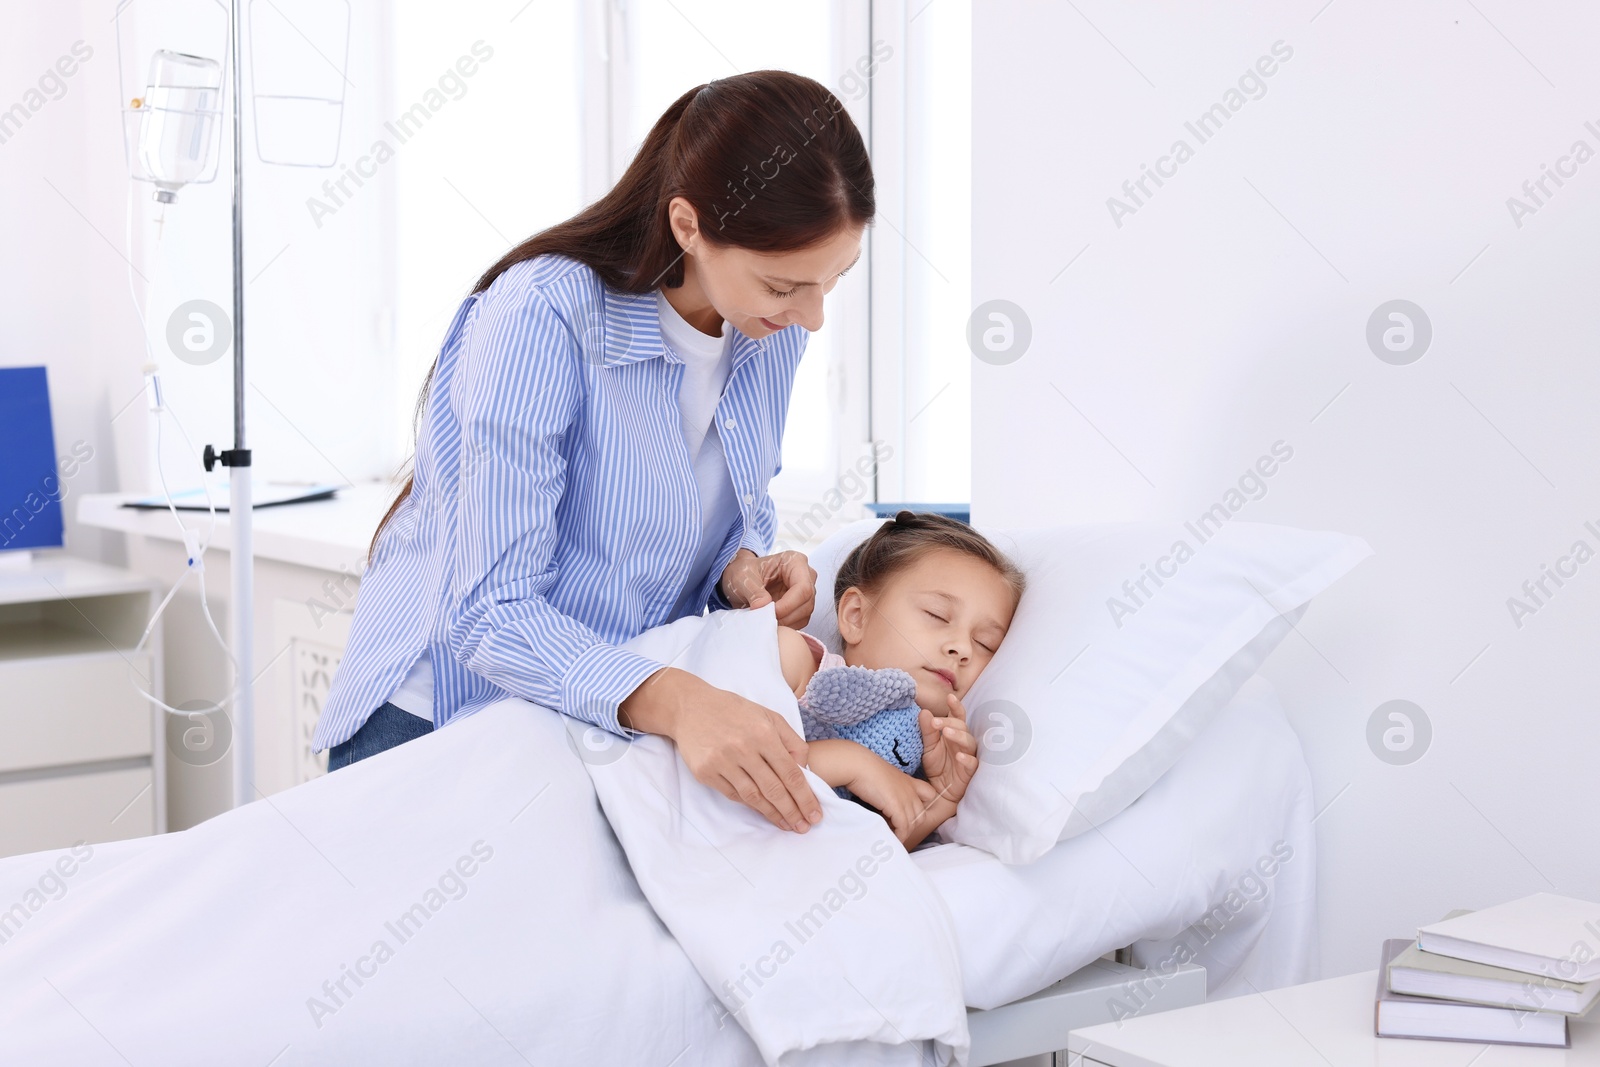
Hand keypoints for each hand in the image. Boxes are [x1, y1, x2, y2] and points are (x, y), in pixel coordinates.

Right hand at [619, 668, 821, 832]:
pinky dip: (750, 805)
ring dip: (772, 814)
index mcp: (763, 733)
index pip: (791, 773)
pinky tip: (763, 811)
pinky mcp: (706, 772)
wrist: (690, 707)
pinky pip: (733, 794)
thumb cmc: (735, 711)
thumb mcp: (768, 716)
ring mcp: (722, 762)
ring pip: (754, 797)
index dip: (805, 797)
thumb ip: (791, 740)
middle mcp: (743, 748)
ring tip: (786, 825)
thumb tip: (805, 770)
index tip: (815, 814)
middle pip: (774, 789)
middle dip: (792, 812)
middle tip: (804, 828)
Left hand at [719, 549, 816, 628]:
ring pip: (805, 613)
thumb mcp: (743, 578)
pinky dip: (787, 625)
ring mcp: (804, 591)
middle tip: (766, 619)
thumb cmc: (744, 572)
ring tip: (766, 619)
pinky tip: (772, 621)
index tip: (771, 612)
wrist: (741, 579)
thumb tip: (764, 606)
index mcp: (795, 562)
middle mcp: (805, 575)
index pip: (803, 587)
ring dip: (786, 621)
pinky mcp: (800, 605)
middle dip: (787, 615)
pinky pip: (800, 620)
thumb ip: (754, 592)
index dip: (789, 604)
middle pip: (807, 602)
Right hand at [846, 758, 941, 846]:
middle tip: (895, 829)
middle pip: (921, 814)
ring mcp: (906, 799)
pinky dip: (899, 835)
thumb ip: (889, 790)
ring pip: (913, 823)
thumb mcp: (883, 778)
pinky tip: (890, 837)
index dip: (921, 806)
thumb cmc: (864, 769)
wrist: (858, 765)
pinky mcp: (897, 807)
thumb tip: (883, 804)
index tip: (907, 813)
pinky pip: (903, 827)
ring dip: (904, 833)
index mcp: (909, 781)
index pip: (929, 794)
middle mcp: (911, 790)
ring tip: (891, 835)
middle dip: (910, 825)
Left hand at [919, 693, 978, 803]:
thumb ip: (927, 730)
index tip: (949, 697)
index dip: (955, 706)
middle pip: (962, 727)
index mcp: (954, 733)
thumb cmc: (937, 766)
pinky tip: (959, 756)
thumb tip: (924, 711)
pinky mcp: (970, 771)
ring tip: (946, 733)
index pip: (957, 716)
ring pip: (969, 742)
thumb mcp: (928, 747)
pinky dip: (966, 759)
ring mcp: (968, 756)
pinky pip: (972, 763)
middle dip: (950, 723)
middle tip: (935, 722)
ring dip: (959, 736)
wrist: (939, 791)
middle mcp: (963, 742)